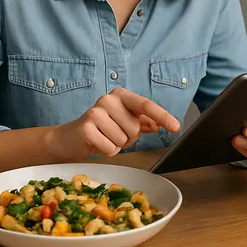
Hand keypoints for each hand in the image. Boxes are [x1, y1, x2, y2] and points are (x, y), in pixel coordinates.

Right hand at [51, 87, 180, 160]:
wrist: (71, 138)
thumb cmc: (101, 129)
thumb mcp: (124, 123)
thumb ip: (143, 122)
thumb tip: (158, 124)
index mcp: (121, 95)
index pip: (146, 105)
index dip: (163, 116)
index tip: (176, 127)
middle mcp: (108, 99)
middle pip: (135, 128)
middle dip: (128, 138)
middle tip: (114, 134)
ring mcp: (96, 112)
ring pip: (123, 139)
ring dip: (117, 145)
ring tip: (104, 138)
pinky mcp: (87, 127)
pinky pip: (110, 148)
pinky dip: (107, 151)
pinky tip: (97, 144)